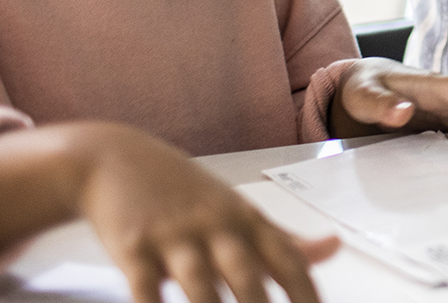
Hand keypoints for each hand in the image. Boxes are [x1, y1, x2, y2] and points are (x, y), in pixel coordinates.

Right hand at [73, 123, 336, 302]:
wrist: (112, 158)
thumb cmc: (183, 192)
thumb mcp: (238, 208)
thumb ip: (282, 238)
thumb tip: (334, 246)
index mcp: (246, 220)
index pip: (287, 259)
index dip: (306, 293)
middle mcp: (215, 227)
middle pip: (246, 275)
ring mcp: (174, 237)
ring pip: (199, 285)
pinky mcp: (132, 249)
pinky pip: (145, 289)